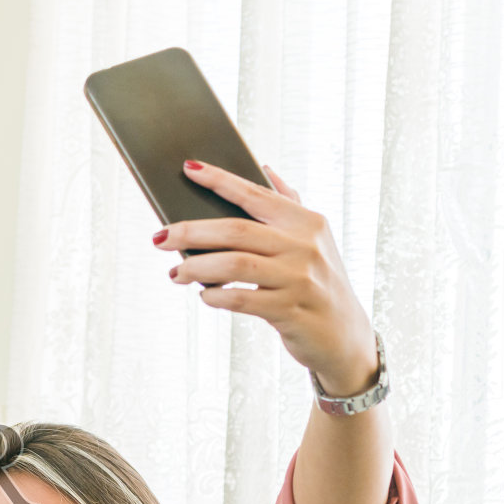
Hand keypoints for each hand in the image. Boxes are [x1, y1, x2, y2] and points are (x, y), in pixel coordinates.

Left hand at [153, 160, 379, 397]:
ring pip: (235, 264)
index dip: (219, 180)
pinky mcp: (290, 311)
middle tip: (160, 238)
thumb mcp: (314, 240)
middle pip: (236, 231)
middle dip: (191, 231)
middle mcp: (304, 246)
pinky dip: (217, 296)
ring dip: (197, 267)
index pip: (255, 194)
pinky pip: (242, 300)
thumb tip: (264, 169)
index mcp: (306, 222)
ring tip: (176, 274)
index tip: (188, 168)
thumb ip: (288, 204)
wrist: (344, 335)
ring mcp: (298, 279)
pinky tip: (205, 295)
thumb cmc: (319, 282)